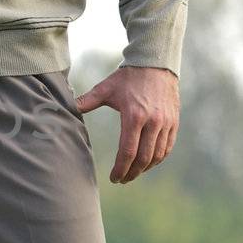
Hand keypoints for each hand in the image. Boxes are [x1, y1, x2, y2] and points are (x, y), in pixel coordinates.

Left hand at [74, 66, 179, 184]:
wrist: (155, 63)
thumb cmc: (128, 77)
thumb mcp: (105, 88)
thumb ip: (86, 101)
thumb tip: (67, 108)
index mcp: (134, 116)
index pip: (127, 151)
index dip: (120, 169)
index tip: (114, 178)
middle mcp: (153, 122)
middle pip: (143, 158)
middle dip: (132, 173)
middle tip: (122, 180)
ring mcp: (166, 122)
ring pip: (157, 155)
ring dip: (145, 168)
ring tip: (133, 173)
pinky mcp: (174, 122)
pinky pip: (167, 147)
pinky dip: (158, 158)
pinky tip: (148, 162)